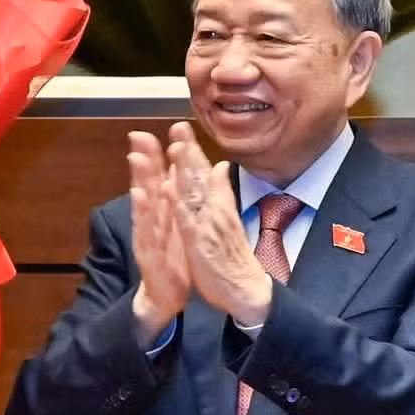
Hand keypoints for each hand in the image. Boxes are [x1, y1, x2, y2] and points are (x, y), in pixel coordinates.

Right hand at [126, 130, 188, 344]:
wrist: (166, 295)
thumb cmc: (172, 258)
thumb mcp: (177, 226)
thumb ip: (176, 200)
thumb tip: (178, 172)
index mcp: (161, 213)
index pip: (156, 179)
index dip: (153, 156)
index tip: (149, 132)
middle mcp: (150, 220)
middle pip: (145, 185)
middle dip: (143, 160)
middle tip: (138, 136)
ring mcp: (147, 235)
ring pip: (143, 204)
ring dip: (139, 180)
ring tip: (137, 158)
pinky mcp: (148, 252)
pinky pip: (147, 229)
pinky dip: (143, 213)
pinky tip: (140, 197)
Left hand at [165, 122, 272, 326]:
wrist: (245, 289)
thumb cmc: (231, 256)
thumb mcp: (226, 219)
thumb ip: (220, 191)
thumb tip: (219, 167)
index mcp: (216, 205)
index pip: (203, 172)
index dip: (191, 149)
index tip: (181, 127)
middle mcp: (213, 210)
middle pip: (199, 176)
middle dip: (188, 149)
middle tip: (178, 125)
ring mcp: (207, 225)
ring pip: (194, 193)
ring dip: (184, 170)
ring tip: (175, 146)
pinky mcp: (200, 243)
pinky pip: (188, 222)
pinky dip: (179, 205)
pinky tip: (170, 189)